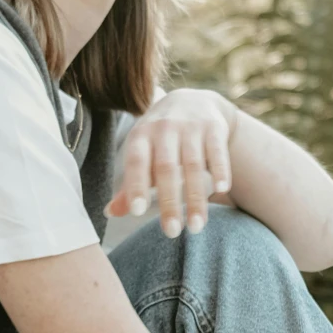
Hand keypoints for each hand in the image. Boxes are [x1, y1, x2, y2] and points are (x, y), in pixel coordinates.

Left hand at [107, 90, 235, 239]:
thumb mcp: (142, 151)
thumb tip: (110, 213)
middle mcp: (164, 129)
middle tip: (171, 233)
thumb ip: (130, 184)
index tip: (136, 212)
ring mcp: (190, 127)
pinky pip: (217, 151)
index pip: (136, 163)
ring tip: (196, 227)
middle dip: (169, 202)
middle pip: (166, 169)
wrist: (193, 100)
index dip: (135, 186)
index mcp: (141, 136)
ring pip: (193, 165)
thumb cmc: (160, 137)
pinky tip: (221, 190)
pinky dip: (220, 169)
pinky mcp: (213, 127)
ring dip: (196, 198)